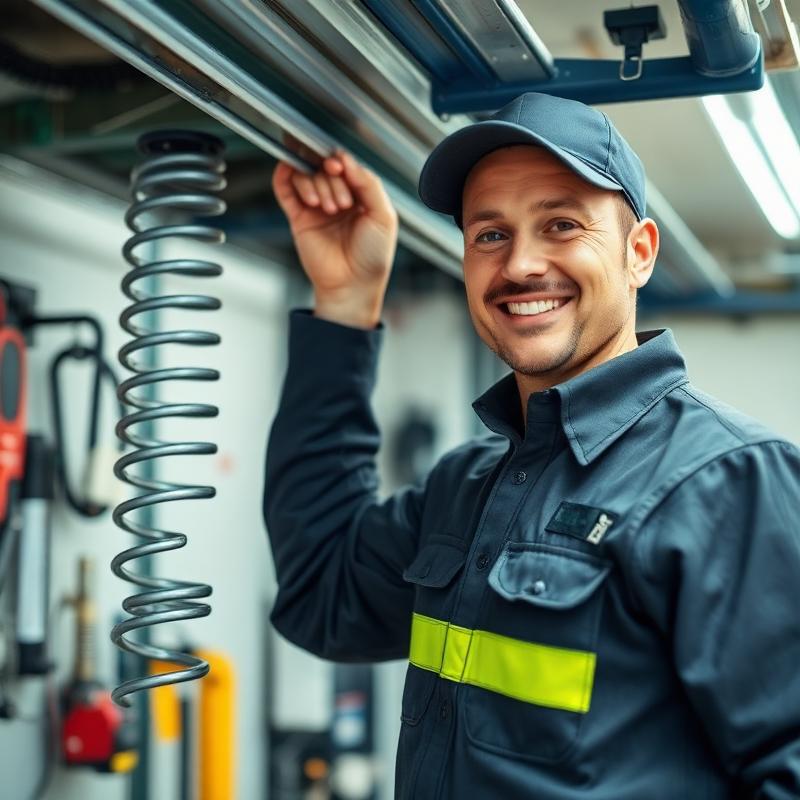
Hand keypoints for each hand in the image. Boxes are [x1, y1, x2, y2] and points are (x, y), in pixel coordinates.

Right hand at [271, 148, 398, 328]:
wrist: (353, 285)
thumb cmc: (373, 256)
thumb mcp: (383, 215)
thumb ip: (369, 183)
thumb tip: (345, 159)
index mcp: (358, 194)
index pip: (344, 163)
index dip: (340, 161)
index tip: (340, 168)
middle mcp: (335, 196)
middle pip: (322, 166)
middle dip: (331, 180)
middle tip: (341, 205)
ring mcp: (315, 206)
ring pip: (304, 174)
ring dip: (315, 185)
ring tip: (327, 209)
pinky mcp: (297, 218)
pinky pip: (284, 188)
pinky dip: (289, 179)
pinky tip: (307, 195)